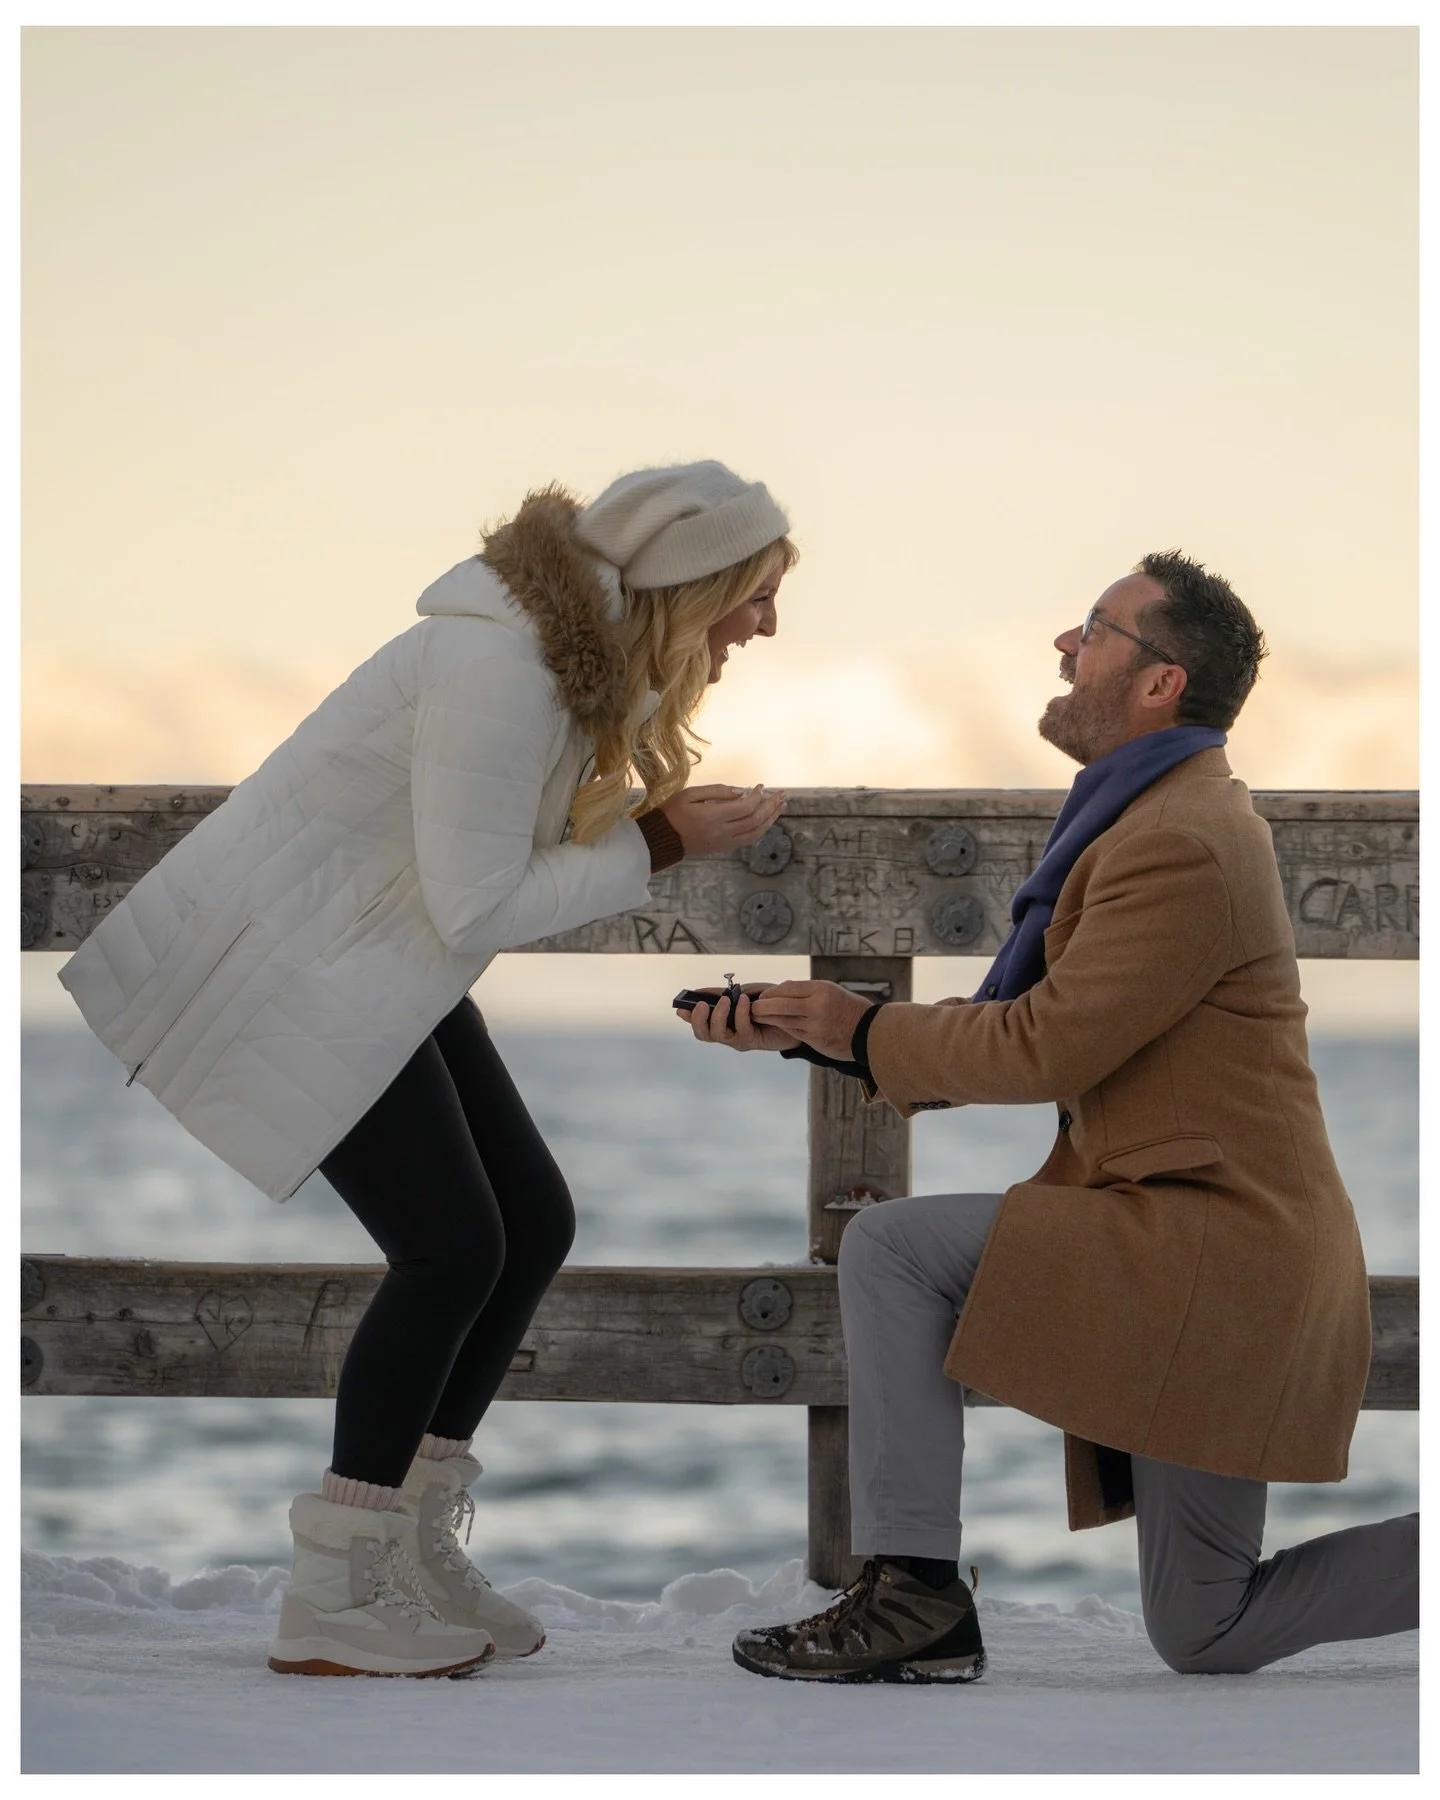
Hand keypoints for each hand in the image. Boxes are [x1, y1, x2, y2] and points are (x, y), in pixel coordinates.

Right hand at [659, 784, 786, 855]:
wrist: (663, 839)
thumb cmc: (673, 812)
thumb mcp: (690, 794)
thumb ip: (716, 790)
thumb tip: (741, 791)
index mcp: (713, 816)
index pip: (745, 806)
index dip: (757, 796)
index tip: (759, 786)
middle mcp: (722, 831)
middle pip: (755, 819)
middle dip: (770, 806)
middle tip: (781, 794)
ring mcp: (724, 842)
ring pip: (755, 832)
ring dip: (770, 819)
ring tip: (780, 807)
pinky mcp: (723, 847)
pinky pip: (748, 840)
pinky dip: (760, 829)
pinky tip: (766, 820)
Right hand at [677, 984, 797, 1052]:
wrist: (796, 1013)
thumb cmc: (770, 1002)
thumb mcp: (745, 991)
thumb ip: (724, 993)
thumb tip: (701, 991)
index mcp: (723, 1020)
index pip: (700, 1022)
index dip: (689, 1017)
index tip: (681, 1008)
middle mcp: (728, 1032)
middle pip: (704, 1034)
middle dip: (699, 1020)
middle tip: (702, 1005)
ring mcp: (738, 1039)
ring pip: (719, 1035)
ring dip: (719, 1016)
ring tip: (725, 1000)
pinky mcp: (752, 1041)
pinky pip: (741, 1030)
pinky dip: (740, 1014)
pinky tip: (744, 1001)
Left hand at [749, 980, 873, 1060]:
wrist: (867, 1031)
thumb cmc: (848, 1007)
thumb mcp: (830, 990)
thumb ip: (807, 990)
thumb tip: (781, 991)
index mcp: (821, 991)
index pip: (788, 988)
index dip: (772, 992)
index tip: (763, 995)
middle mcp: (817, 1007)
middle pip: (781, 1005)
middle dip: (763, 1006)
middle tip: (752, 1006)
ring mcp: (815, 1025)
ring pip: (783, 1021)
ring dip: (767, 1018)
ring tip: (757, 1016)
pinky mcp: (814, 1040)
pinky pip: (792, 1031)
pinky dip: (781, 1027)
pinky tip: (774, 1025)